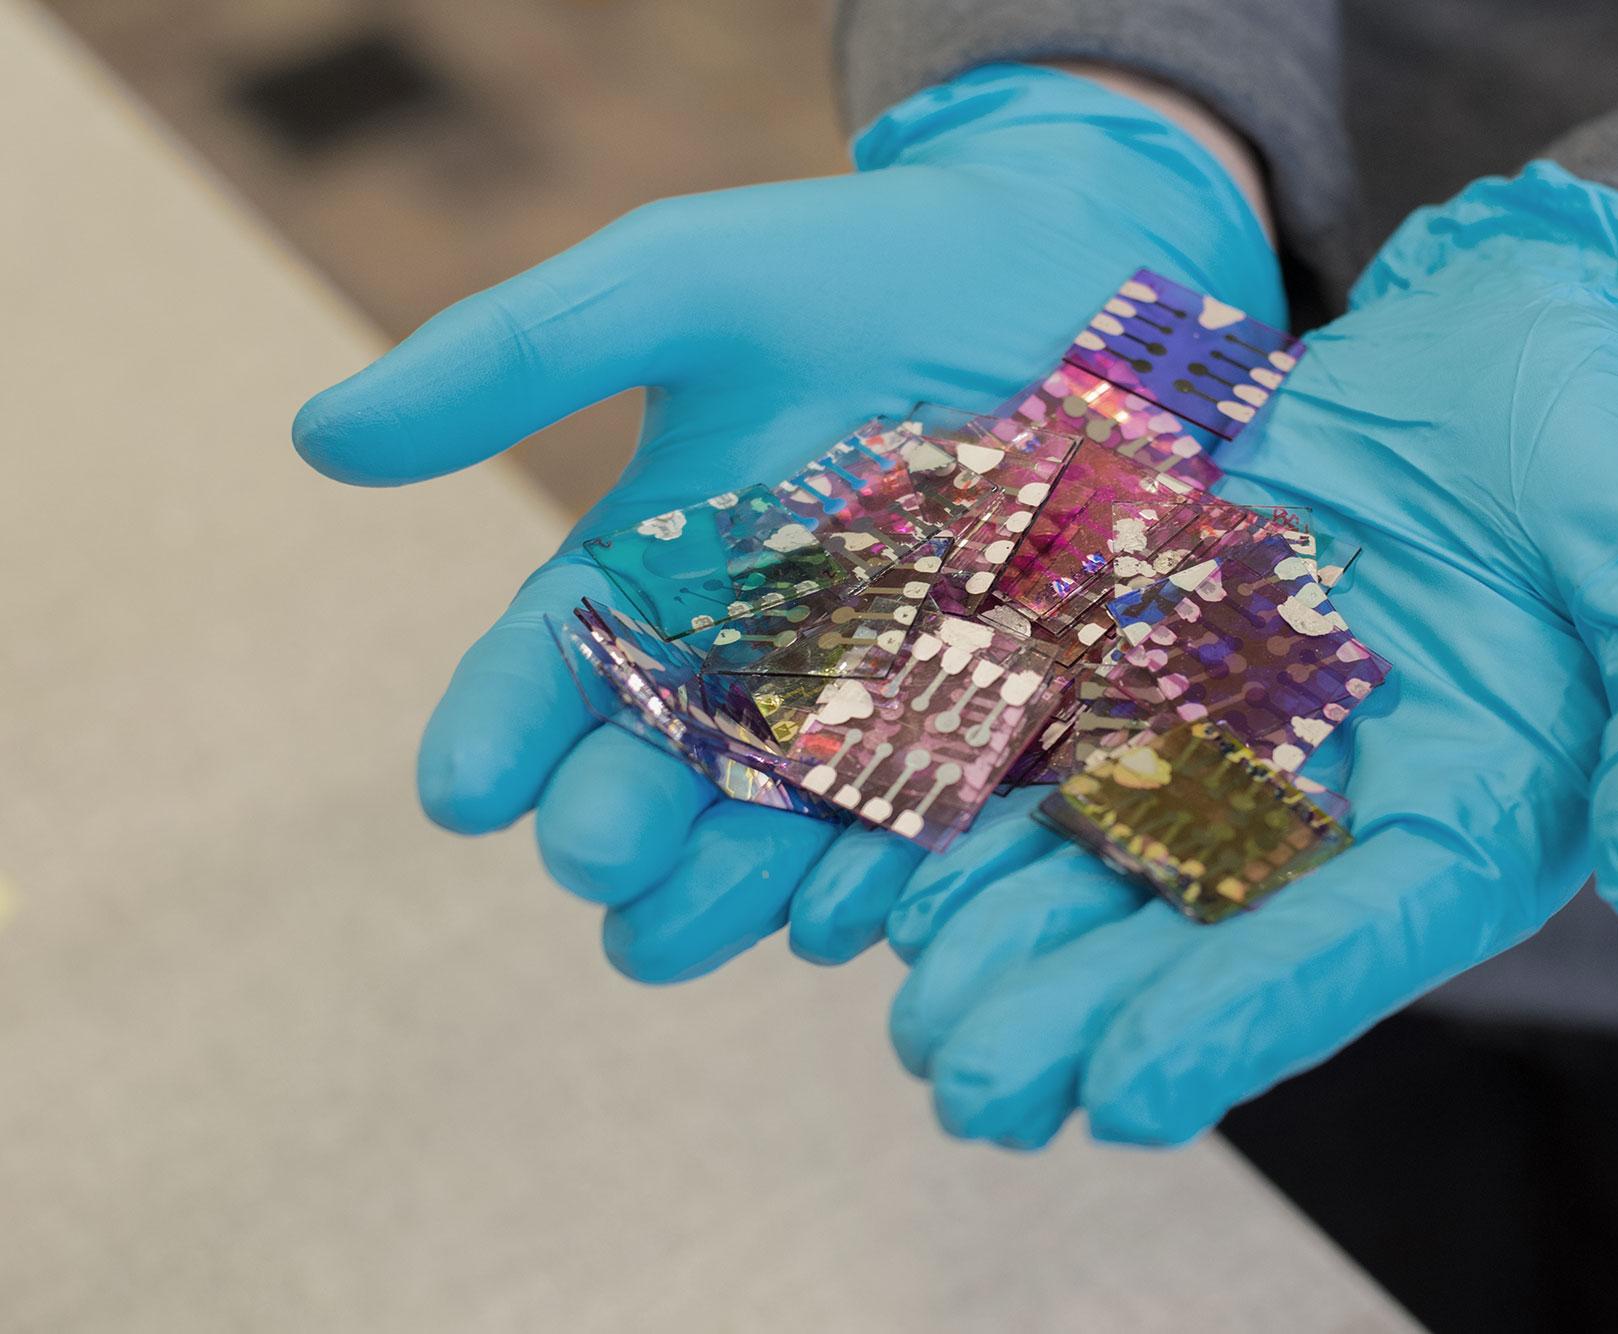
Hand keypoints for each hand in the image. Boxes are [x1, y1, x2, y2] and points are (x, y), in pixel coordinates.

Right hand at [290, 66, 1281, 979]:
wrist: (1080, 271)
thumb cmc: (866, 266)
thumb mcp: (685, 284)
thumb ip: (525, 354)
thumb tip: (319, 437)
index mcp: (655, 577)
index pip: (550, 672)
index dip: (498, 733)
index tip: (460, 792)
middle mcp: (749, 668)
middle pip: (655, 785)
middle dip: (616, 830)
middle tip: (596, 854)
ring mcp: (869, 714)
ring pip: (772, 840)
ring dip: (726, 889)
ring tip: (688, 918)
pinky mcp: (991, 737)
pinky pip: (921, 833)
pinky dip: (878, 876)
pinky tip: (850, 896)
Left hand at [831, 162, 1617, 1146]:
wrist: (1514, 332)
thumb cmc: (1614, 442)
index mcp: (1465, 815)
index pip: (1348, 940)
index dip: (1239, 1016)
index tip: (1126, 1091)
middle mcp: (1338, 803)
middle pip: (1198, 931)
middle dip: (1081, 1013)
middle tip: (970, 1097)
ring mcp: (1238, 730)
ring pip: (1107, 857)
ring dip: (1009, 940)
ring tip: (913, 1015)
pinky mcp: (1161, 650)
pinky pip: (1061, 743)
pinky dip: (985, 809)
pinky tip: (896, 871)